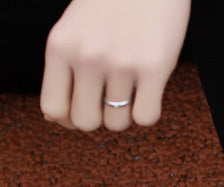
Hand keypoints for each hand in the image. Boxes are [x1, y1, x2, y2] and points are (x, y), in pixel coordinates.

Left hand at [40, 0, 190, 131]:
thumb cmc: (112, 5)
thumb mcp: (77, 30)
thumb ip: (67, 67)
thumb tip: (62, 120)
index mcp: (61, 46)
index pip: (54, 110)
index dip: (70, 118)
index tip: (85, 107)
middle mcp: (87, 57)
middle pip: (86, 122)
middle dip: (99, 117)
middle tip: (110, 100)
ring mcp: (121, 63)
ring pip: (118, 123)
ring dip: (126, 114)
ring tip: (132, 90)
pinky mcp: (154, 68)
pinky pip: (146, 118)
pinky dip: (148, 111)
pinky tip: (150, 90)